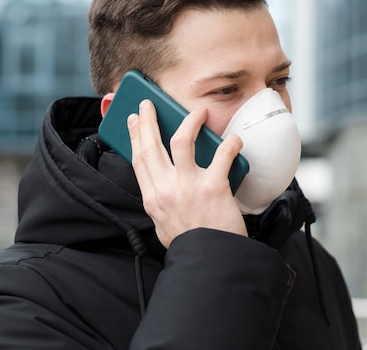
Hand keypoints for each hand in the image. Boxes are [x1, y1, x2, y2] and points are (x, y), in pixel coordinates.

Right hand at [127, 99, 246, 247]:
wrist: (212, 262)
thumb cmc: (192, 244)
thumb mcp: (164, 225)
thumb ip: (162, 202)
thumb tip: (165, 181)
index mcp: (153, 199)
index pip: (139, 160)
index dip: (134, 137)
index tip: (133, 121)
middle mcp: (166, 190)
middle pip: (152, 146)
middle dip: (148, 120)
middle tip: (148, 104)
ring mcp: (188, 187)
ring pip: (181, 141)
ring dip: (188, 121)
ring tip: (198, 111)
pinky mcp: (213, 187)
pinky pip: (221, 155)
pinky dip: (230, 143)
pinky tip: (234, 139)